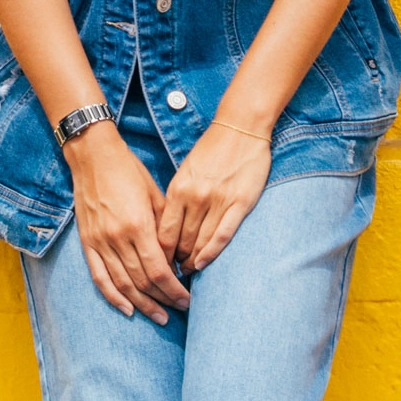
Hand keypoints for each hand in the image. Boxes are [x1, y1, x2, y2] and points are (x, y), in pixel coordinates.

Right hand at [65, 122, 190, 323]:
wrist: (94, 156)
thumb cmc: (129, 171)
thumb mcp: (156, 194)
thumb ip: (166, 228)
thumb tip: (177, 259)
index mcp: (138, 225)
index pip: (158, 270)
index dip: (174, 289)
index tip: (187, 299)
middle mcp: (117, 238)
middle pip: (142, 281)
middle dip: (163, 299)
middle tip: (179, 310)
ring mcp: (99, 242)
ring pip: (122, 284)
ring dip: (142, 304)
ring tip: (159, 316)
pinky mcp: (87, 242)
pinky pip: (99, 277)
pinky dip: (113, 297)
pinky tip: (127, 309)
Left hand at [158, 121, 270, 274]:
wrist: (240, 128)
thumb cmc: (212, 150)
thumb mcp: (185, 172)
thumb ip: (177, 198)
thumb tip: (168, 228)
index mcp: (178, 189)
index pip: (163, 232)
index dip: (160, 253)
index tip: (160, 262)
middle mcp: (195, 197)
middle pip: (181, 241)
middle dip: (176, 261)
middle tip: (175, 272)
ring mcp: (217, 201)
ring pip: (200, 242)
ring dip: (193, 260)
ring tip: (190, 270)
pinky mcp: (239, 203)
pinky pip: (222, 235)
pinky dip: (211, 253)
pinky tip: (204, 263)